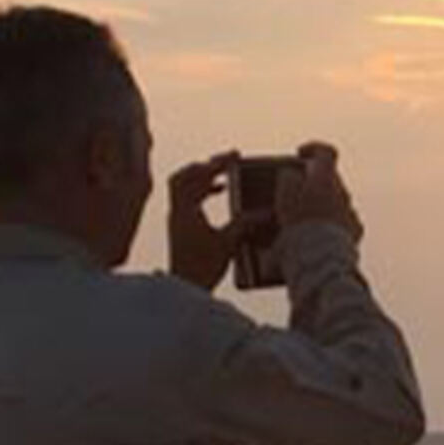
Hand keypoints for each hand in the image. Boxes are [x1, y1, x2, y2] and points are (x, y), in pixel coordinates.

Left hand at [165, 151, 235, 290]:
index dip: (215, 164)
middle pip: (183, 177)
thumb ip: (245, 223)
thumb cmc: (203, 267)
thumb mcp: (229, 242)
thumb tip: (267, 211)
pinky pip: (187, 199)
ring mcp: (176, 219)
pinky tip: (220, 194)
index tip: (233, 157)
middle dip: (204, 167)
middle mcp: (177, 211)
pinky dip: (202, 192)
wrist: (185, 287)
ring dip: (201, 178)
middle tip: (224, 163)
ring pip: (182, 187)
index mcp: (186, 210)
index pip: (196, 177)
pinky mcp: (180, 227)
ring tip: (223, 176)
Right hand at [275, 142, 361, 241]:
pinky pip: (343, 222)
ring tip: (303, 217)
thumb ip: (288, 177)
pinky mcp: (355, 231)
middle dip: (314, 182)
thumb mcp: (285, 192)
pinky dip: (331, 224)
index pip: (326, 152)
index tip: (301, 154)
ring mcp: (351, 212)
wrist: (322, 254)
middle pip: (331, 180)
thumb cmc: (301, 222)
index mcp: (327, 178)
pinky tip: (318, 233)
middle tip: (296, 192)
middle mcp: (344, 193)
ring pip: (337, 202)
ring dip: (322, 205)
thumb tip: (292, 174)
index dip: (313, 149)